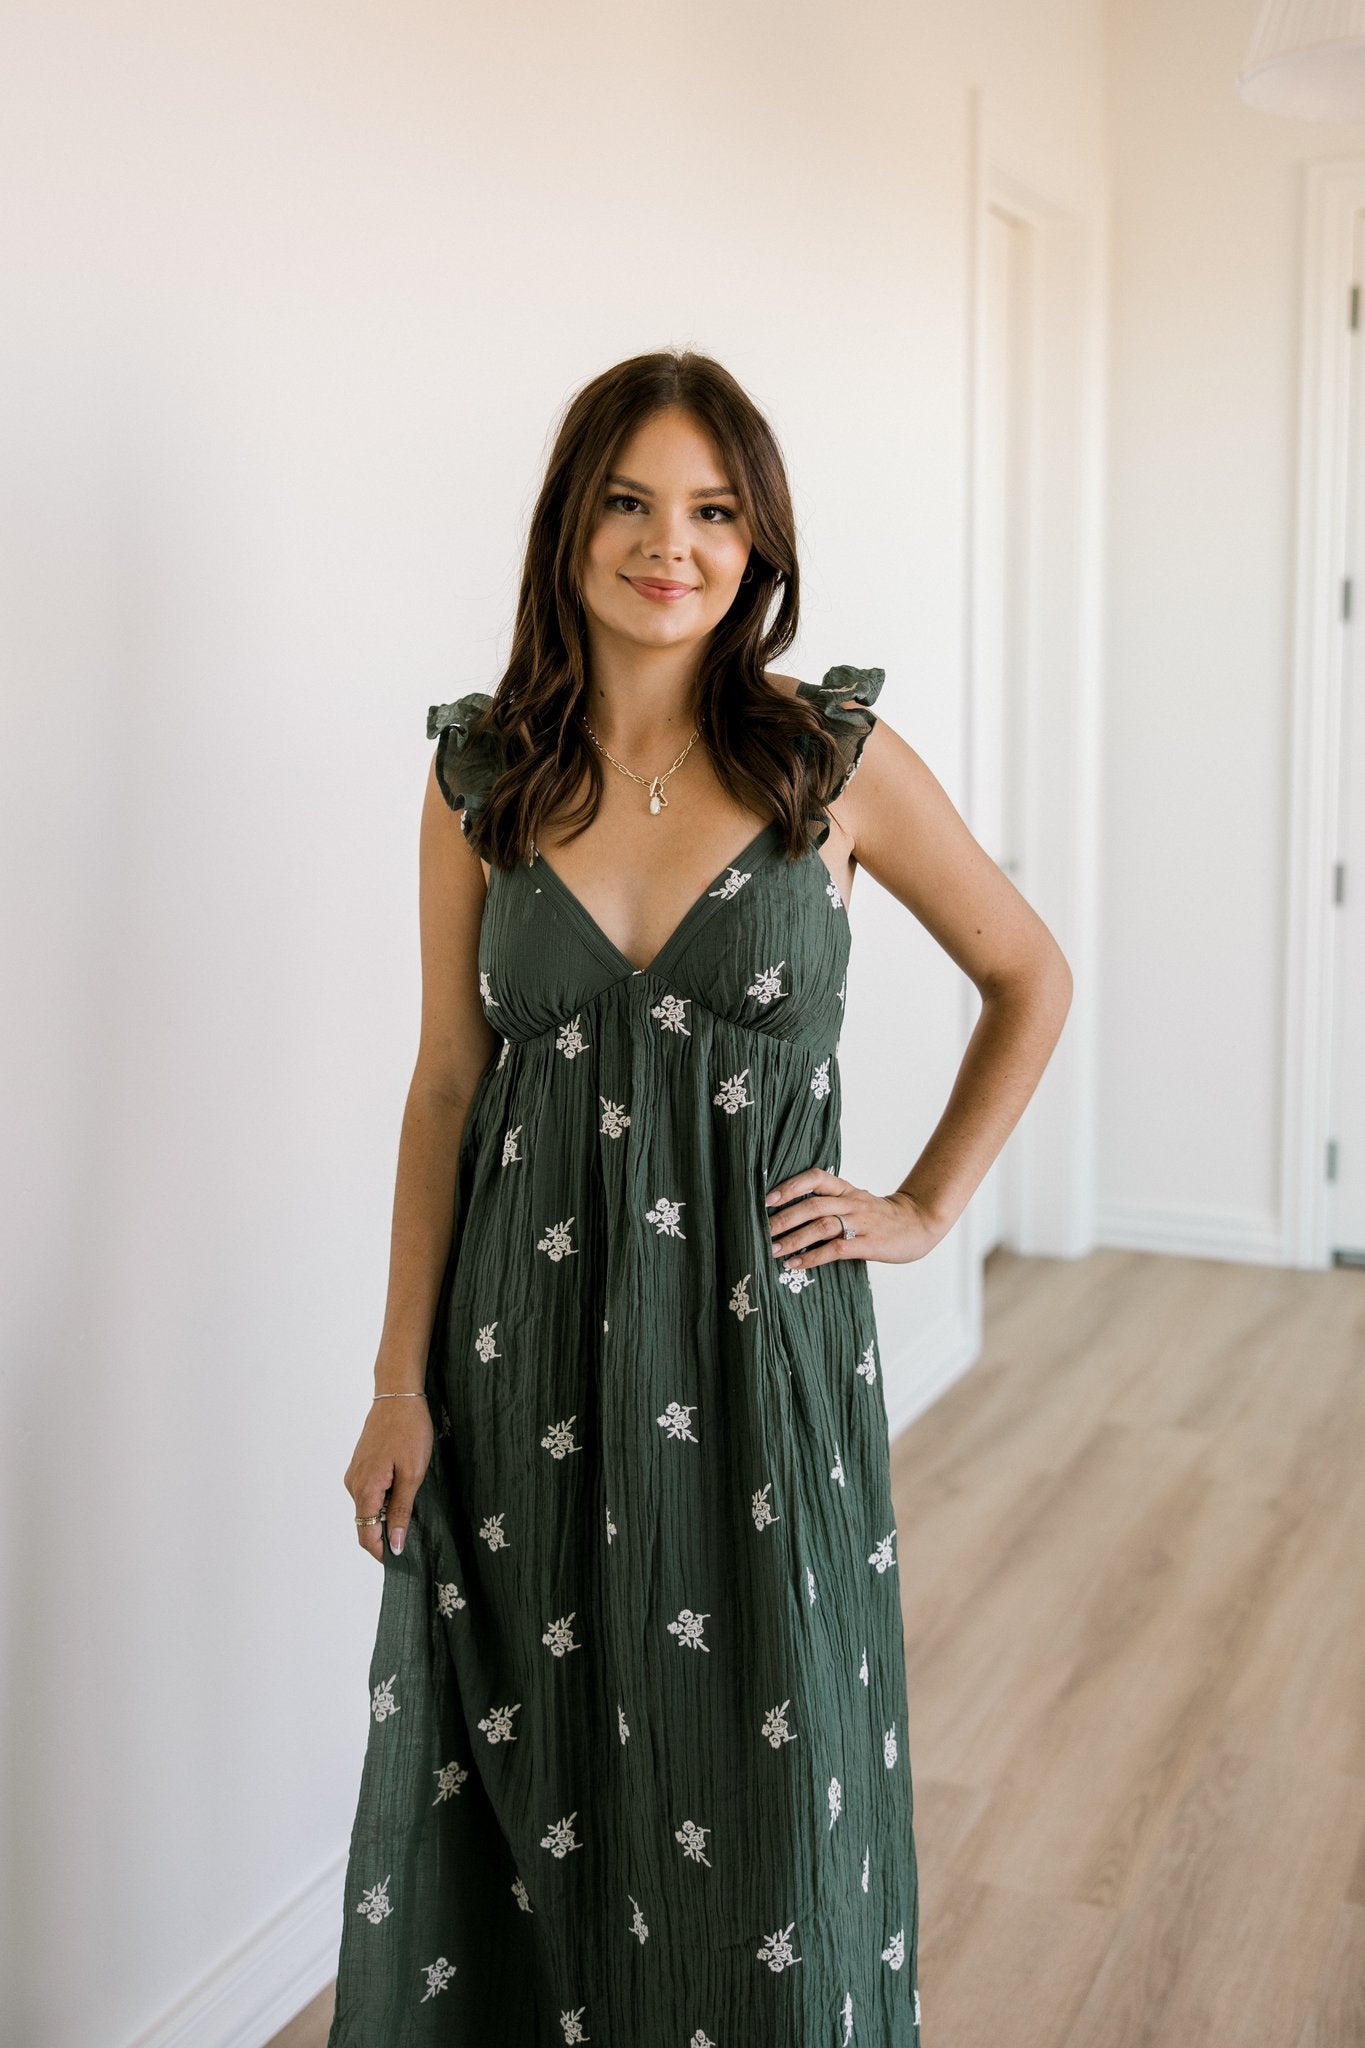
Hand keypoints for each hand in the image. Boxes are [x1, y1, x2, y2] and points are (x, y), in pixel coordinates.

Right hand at [344, 1396, 433, 1562]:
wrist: (398, 1395)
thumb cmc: (409, 1431)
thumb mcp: (412, 1474)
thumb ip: (400, 1511)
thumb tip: (393, 1545)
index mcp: (365, 1489)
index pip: (366, 1535)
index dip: (381, 1553)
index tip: (402, 1562)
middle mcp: (353, 1485)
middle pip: (365, 1524)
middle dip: (386, 1535)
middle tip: (415, 1540)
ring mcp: (355, 1474)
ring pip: (368, 1508)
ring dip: (386, 1516)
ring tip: (414, 1514)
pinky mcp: (361, 1465)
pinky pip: (370, 1493)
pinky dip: (384, 1500)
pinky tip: (404, 1493)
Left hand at [763, 1172, 947, 1270]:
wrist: (920, 1224)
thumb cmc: (882, 1217)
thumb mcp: (857, 1202)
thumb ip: (831, 1204)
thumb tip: (792, 1215)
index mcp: (847, 1190)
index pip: (816, 1177)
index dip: (791, 1185)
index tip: (768, 1198)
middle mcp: (852, 1202)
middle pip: (813, 1204)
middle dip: (783, 1218)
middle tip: (761, 1231)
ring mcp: (862, 1222)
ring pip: (822, 1225)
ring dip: (793, 1238)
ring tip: (772, 1250)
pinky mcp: (870, 1243)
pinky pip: (836, 1249)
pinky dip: (813, 1257)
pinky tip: (796, 1263)